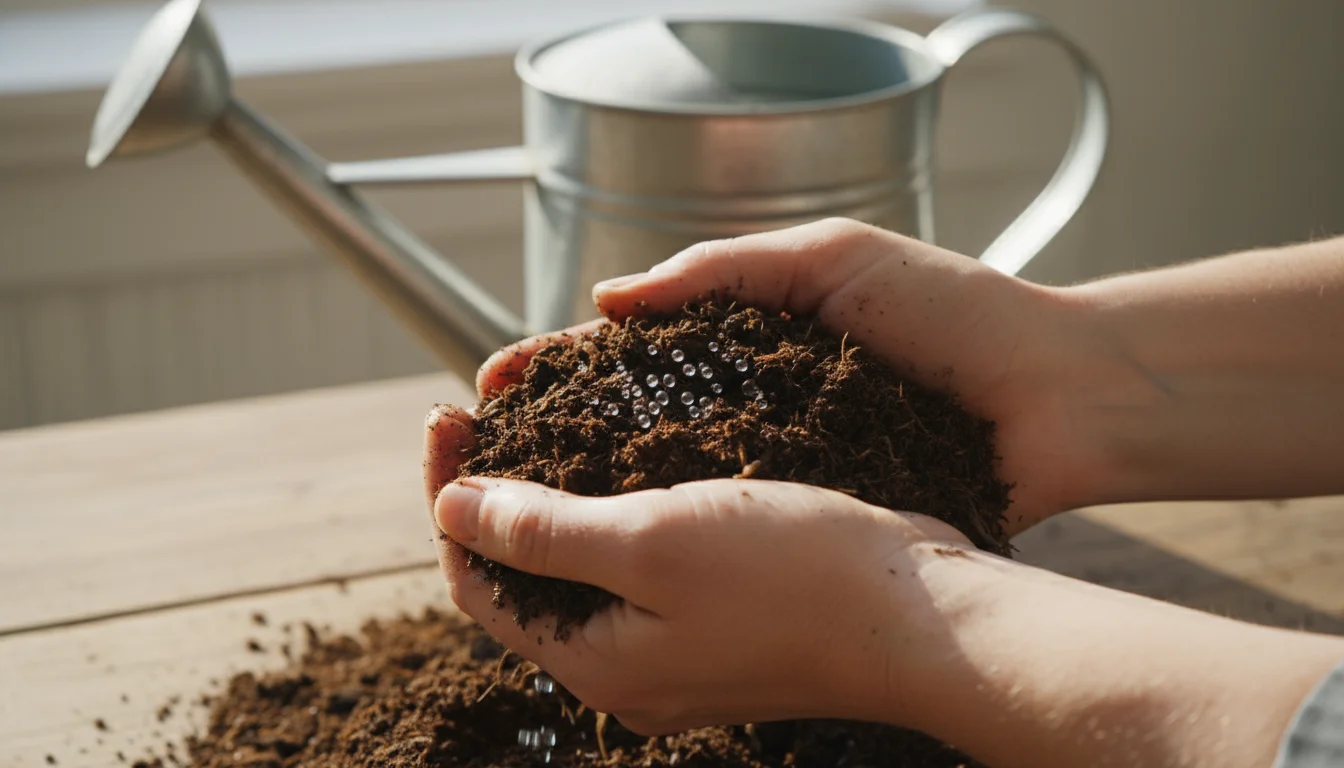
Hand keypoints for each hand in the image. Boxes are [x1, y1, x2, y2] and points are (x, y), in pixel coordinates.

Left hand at [429, 469, 976, 734]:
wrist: (923, 617)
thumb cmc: (795, 577)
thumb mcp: (651, 542)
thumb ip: (543, 532)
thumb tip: (450, 509)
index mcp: (595, 662)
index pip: (477, 581)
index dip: (447, 499)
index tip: (445, 417)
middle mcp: (627, 669)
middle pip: (523, 578)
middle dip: (492, 493)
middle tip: (484, 413)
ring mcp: (677, 649)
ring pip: (582, 569)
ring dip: (551, 497)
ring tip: (542, 422)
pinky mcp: (721, 621)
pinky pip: (640, 566)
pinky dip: (614, 510)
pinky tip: (623, 457)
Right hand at [478, 218, 1128, 532]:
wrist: (1060, 397)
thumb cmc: (957, 314)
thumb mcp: (833, 260)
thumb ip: (722, 269)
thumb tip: (609, 299)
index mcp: (746, 342)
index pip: (626, 356)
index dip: (553, 371)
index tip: (489, 386)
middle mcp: (749, 413)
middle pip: (627, 431)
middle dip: (545, 444)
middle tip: (473, 461)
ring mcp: (779, 474)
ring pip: (668, 494)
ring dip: (592, 504)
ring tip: (517, 515)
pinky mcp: (817, 526)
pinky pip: (734, 539)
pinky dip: (675, 548)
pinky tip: (615, 561)